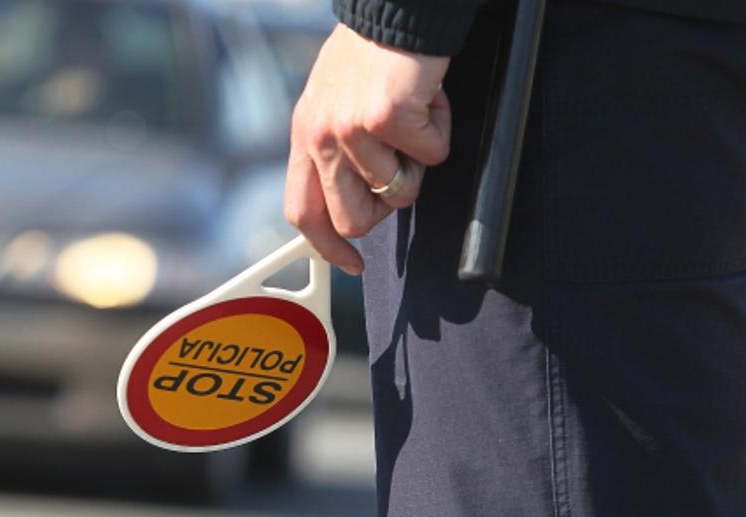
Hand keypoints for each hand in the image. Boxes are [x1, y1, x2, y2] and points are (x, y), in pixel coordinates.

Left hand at [285, 24, 451, 273]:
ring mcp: (350, 130)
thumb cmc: (377, 55)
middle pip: (352, 220)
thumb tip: (355, 207)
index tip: (351, 263)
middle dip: (387, 206)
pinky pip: (432, 156)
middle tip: (405, 168)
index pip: (303, 212)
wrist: (399, 8)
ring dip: (421, 161)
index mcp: (305, 135)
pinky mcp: (386, 119)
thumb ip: (337, 152)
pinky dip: (442, 130)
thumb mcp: (337, 105)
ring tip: (416, 117)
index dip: (328, 247)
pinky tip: (430, 98)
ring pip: (400, 193)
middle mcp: (320, 136)